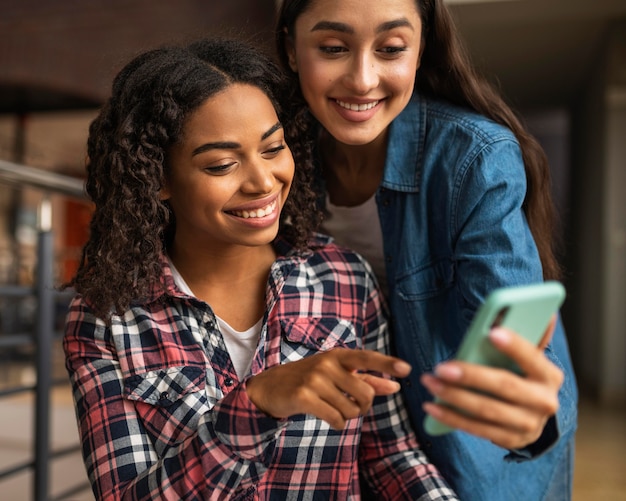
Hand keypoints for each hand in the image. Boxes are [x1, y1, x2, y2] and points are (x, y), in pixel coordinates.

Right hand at [247, 348, 411, 429]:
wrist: (270, 388)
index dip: (387, 364)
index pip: (367, 358)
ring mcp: (315, 380)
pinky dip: (337, 424)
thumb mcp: (335, 375)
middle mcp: (327, 364)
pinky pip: (336, 419)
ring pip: (351, 410)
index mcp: (337, 356)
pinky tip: (328, 418)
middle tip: (351, 406)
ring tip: (333, 409)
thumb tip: (396, 386)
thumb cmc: (308, 380)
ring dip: (347, 416)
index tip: (407, 369)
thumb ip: (366, 380)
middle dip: (363, 407)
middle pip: (365, 394)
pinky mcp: (304, 397)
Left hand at [421, 318, 563, 448]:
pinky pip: (477, 429)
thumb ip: (527, 335)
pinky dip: (452, 417)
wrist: (533, 414)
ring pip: (486, 410)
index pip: (532, 357)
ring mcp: (528, 425)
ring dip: (453, 397)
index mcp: (549, 375)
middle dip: (470, 376)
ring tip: (429, 382)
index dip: (514, 346)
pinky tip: (431, 406)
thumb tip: (543, 312)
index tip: (492, 332)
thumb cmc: (522, 374)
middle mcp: (544, 402)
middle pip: (504, 386)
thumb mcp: (527, 357)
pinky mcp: (511, 440)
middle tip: (440, 367)